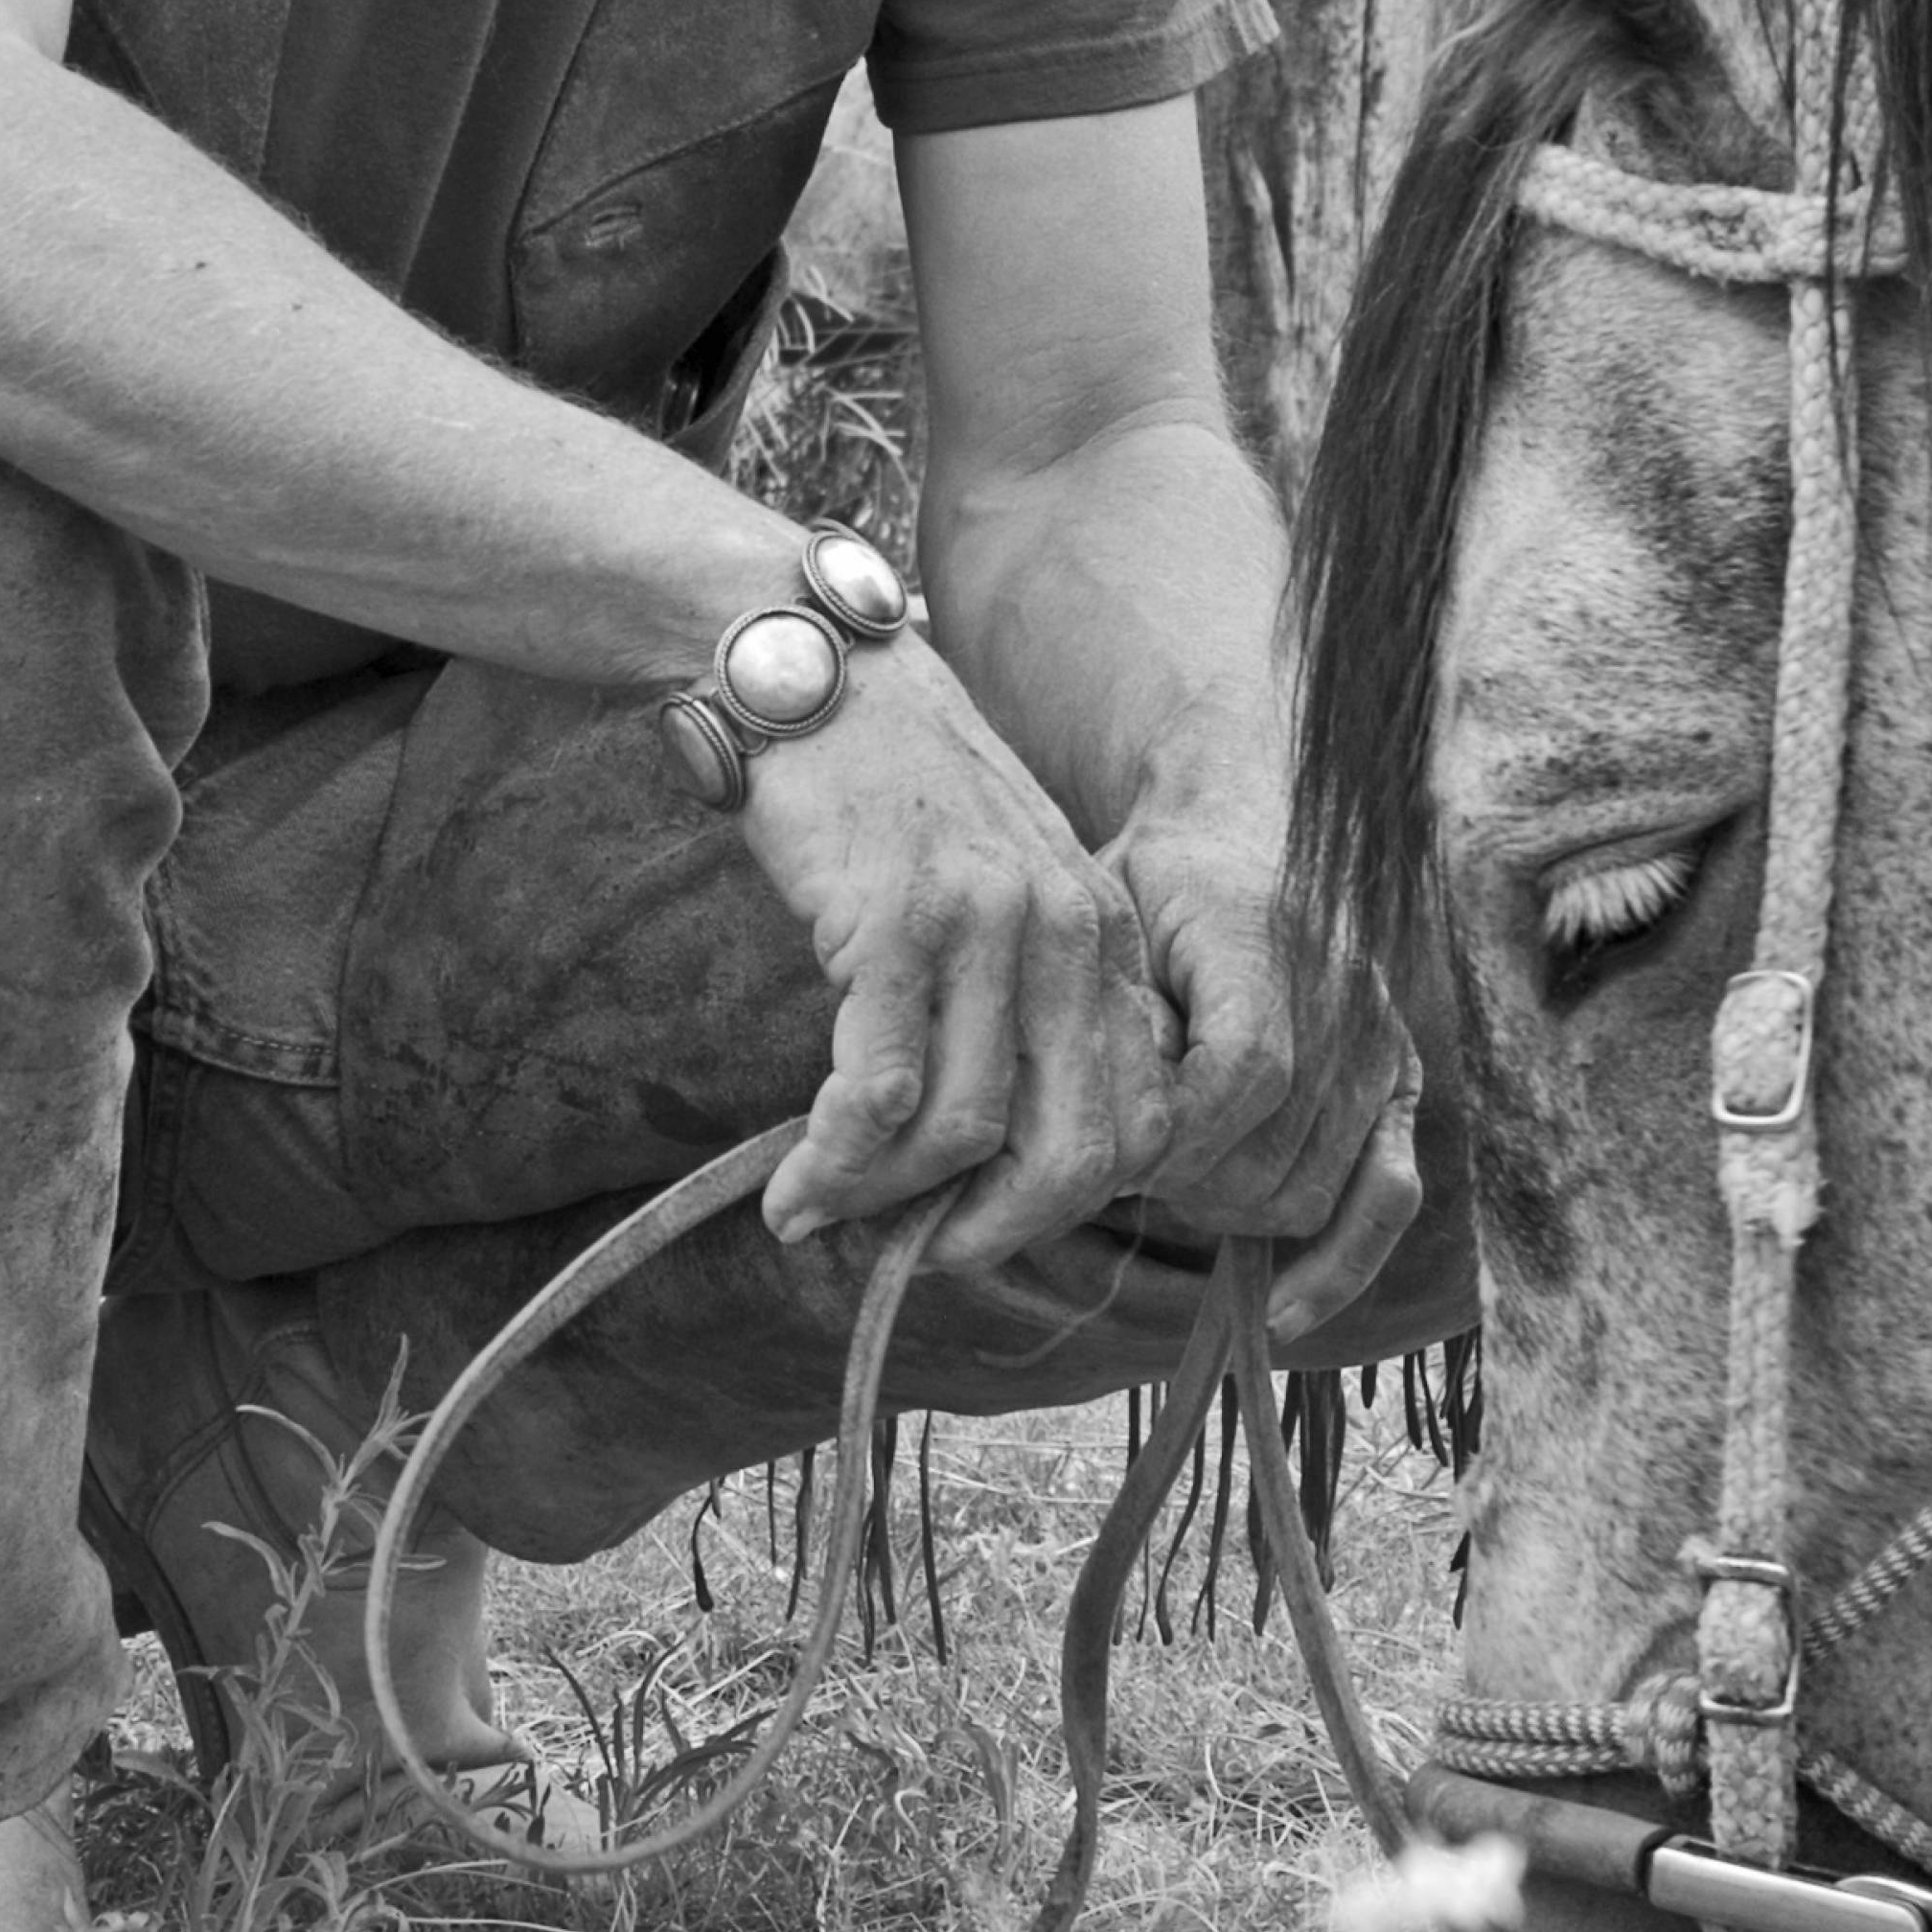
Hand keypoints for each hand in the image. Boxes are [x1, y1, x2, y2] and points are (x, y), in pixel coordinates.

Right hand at [738, 633, 1178, 1273]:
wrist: (818, 676)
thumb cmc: (894, 799)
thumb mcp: (996, 892)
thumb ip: (1019, 1005)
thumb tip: (987, 1162)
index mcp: (1105, 934)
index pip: (1138, 1120)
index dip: (1065, 1203)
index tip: (981, 1226)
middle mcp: (1065, 933)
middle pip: (1074, 1153)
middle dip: (993, 1231)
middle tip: (917, 1254)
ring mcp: (984, 927)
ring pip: (962, 1132)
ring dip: (882, 1200)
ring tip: (819, 1210)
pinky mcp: (893, 924)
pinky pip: (877, 1093)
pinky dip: (832, 1164)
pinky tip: (793, 1185)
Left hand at [1112, 806, 1425, 1343]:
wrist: (1242, 830)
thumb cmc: (1149, 886)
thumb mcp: (1107, 916)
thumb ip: (1112, 1013)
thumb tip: (1103, 1138)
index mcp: (1263, 932)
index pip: (1246, 1069)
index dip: (1172, 1136)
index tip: (1106, 1154)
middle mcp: (1342, 988)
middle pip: (1270, 1150)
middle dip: (1178, 1185)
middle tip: (1118, 1168)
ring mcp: (1380, 1040)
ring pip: (1304, 1192)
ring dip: (1224, 1212)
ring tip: (1167, 1176)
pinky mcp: (1401, 1082)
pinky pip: (1389, 1198)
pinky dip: (1339, 1267)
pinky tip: (1281, 1316)